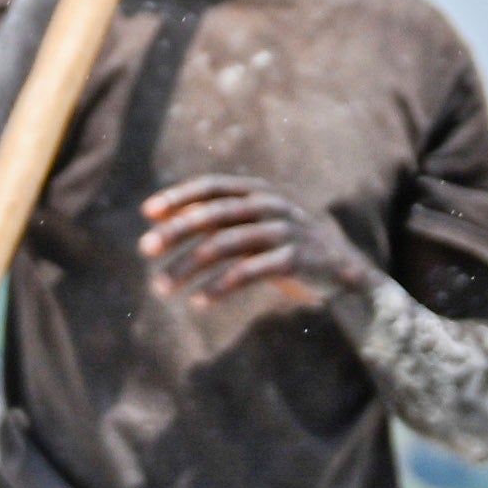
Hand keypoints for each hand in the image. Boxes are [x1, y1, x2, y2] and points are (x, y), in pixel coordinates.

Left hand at [140, 176, 378, 327]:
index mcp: (258, 191)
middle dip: (176, 231)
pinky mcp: (294, 260)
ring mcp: (284, 231)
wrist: (341, 269)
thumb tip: (157, 217)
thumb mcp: (253, 223)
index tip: (147, 212)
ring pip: (225, 245)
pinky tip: (198, 301)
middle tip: (145, 249)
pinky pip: (249, 272)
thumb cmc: (284, 245)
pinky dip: (219, 287)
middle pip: (214, 214)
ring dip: (188, 267)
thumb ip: (216, 218)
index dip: (179, 196)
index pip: (212, 186)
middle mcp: (270, 205)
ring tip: (162, 287)